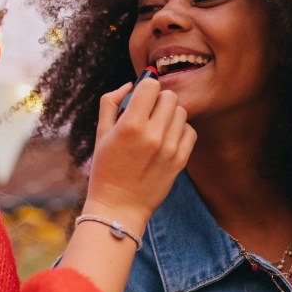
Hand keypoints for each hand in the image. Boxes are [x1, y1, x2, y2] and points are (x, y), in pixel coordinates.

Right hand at [83, 78, 195, 230]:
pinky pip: (190, 131)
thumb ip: (111, 102)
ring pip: (181, 112)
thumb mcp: (101, 133)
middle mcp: (152, 135)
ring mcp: (169, 148)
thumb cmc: (106, 169)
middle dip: (158, 100)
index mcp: (130, 125)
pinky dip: (180, 131)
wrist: (118, 207)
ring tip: (157, 127)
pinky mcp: (180, 161)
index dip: (146, 87)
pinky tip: (167, 139)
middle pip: (169, 96)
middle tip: (149, 112)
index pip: (151, 86)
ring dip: (170, 115)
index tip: (141, 96)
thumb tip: (130, 84)